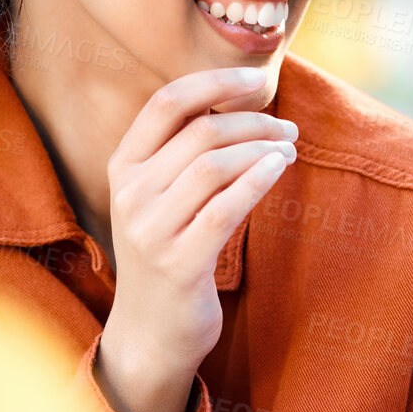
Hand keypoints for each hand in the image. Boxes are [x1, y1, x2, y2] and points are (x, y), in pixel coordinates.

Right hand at [95, 66, 296, 411]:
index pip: (166, 102)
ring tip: (289, 149)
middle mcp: (130, 193)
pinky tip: (280, 168)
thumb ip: (184, 154)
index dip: (215, 81)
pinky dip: (257, 180)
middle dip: (253, 121)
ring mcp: (150, 230)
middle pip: (200, 132)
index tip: (258, 79)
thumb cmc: (170, 253)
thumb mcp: (162, 198)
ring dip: (261, 149)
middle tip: (288, 128)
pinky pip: (224, 208)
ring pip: (213, 165)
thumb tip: (243, 104)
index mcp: (123, 166)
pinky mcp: (178, 263)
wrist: (151, 332)